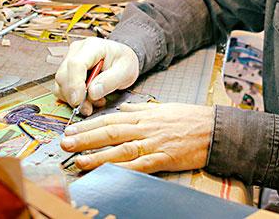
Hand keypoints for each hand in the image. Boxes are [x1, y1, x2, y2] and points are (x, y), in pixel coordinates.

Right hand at [52, 37, 139, 115]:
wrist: (121, 59)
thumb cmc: (124, 62)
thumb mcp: (126, 71)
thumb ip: (110, 81)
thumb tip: (92, 93)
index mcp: (92, 46)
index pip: (76, 64)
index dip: (74, 84)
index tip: (79, 101)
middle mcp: (76, 51)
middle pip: (63, 75)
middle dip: (73, 96)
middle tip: (89, 109)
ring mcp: (69, 60)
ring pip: (60, 84)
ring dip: (73, 99)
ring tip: (94, 102)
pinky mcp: (66, 71)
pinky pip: (61, 88)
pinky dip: (72, 98)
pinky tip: (88, 99)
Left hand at [60, 102, 214, 172]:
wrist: (213, 129)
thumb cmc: (190, 118)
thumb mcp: (163, 106)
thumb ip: (141, 107)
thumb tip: (124, 105)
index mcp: (144, 115)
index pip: (110, 119)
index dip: (88, 124)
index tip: (71, 129)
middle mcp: (145, 128)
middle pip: (110, 132)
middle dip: (85, 138)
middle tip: (65, 143)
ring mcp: (153, 143)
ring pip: (120, 149)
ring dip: (98, 155)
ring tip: (78, 160)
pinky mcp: (163, 158)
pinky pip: (139, 166)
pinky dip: (123, 169)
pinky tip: (109, 173)